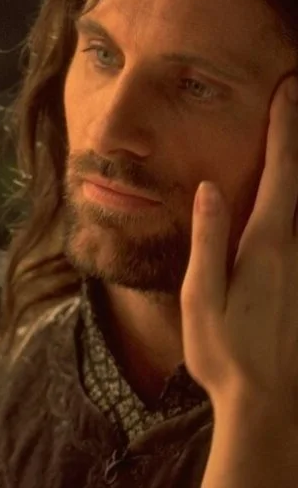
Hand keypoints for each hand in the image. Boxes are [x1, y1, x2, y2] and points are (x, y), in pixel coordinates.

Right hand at [181, 75, 297, 486]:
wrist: (267, 400)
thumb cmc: (223, 350)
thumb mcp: (201, 296)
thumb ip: (208, 240)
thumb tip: (209, 188)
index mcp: (266, 247)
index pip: (281, 174)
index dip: (285, 129)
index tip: (288, 90)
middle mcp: (296, 249)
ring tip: (297, 134)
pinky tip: (292, 196)